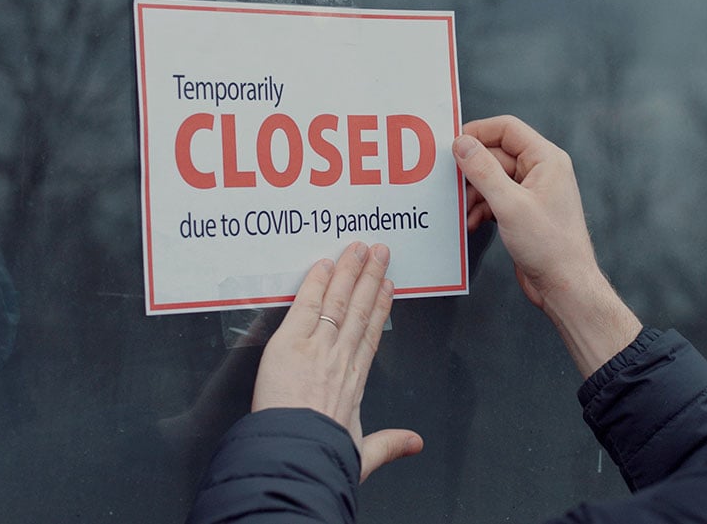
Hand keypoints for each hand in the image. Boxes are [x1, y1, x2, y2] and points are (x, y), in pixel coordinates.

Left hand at [251, 242, 423, 481]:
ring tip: (359, 249)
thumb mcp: (362, 456)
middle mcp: (341, 359)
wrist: (297, 456)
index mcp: (355, 383)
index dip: (381, 307)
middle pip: (360, 310)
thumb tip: (414, 445)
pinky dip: (316, 284)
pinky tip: (324, 266)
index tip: (388, 287)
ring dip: (350, 271)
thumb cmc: (321, 458)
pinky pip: (307, 305)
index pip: (371, 335)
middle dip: (370, 278)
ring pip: (339, 302)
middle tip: (379, 252)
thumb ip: (388, 445)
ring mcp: (319, 347)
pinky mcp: (291, 343)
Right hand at [454, 115, 641, 376]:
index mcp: (546, 159)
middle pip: (496, 154)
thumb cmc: (549, 246)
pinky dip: (481, 208)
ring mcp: (533, 192)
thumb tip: (461, 144)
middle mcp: (541, 171)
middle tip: (450, 183)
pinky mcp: (524, 211)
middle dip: (472, 170)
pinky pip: (496, 198)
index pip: (507, 129)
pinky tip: (472, 223)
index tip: (452, 144)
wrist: (565, 285)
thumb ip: (483, 170)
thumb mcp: (509, 204)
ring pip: (492, 178)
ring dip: (474, 193)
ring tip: (463, 210)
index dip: (478, 132)